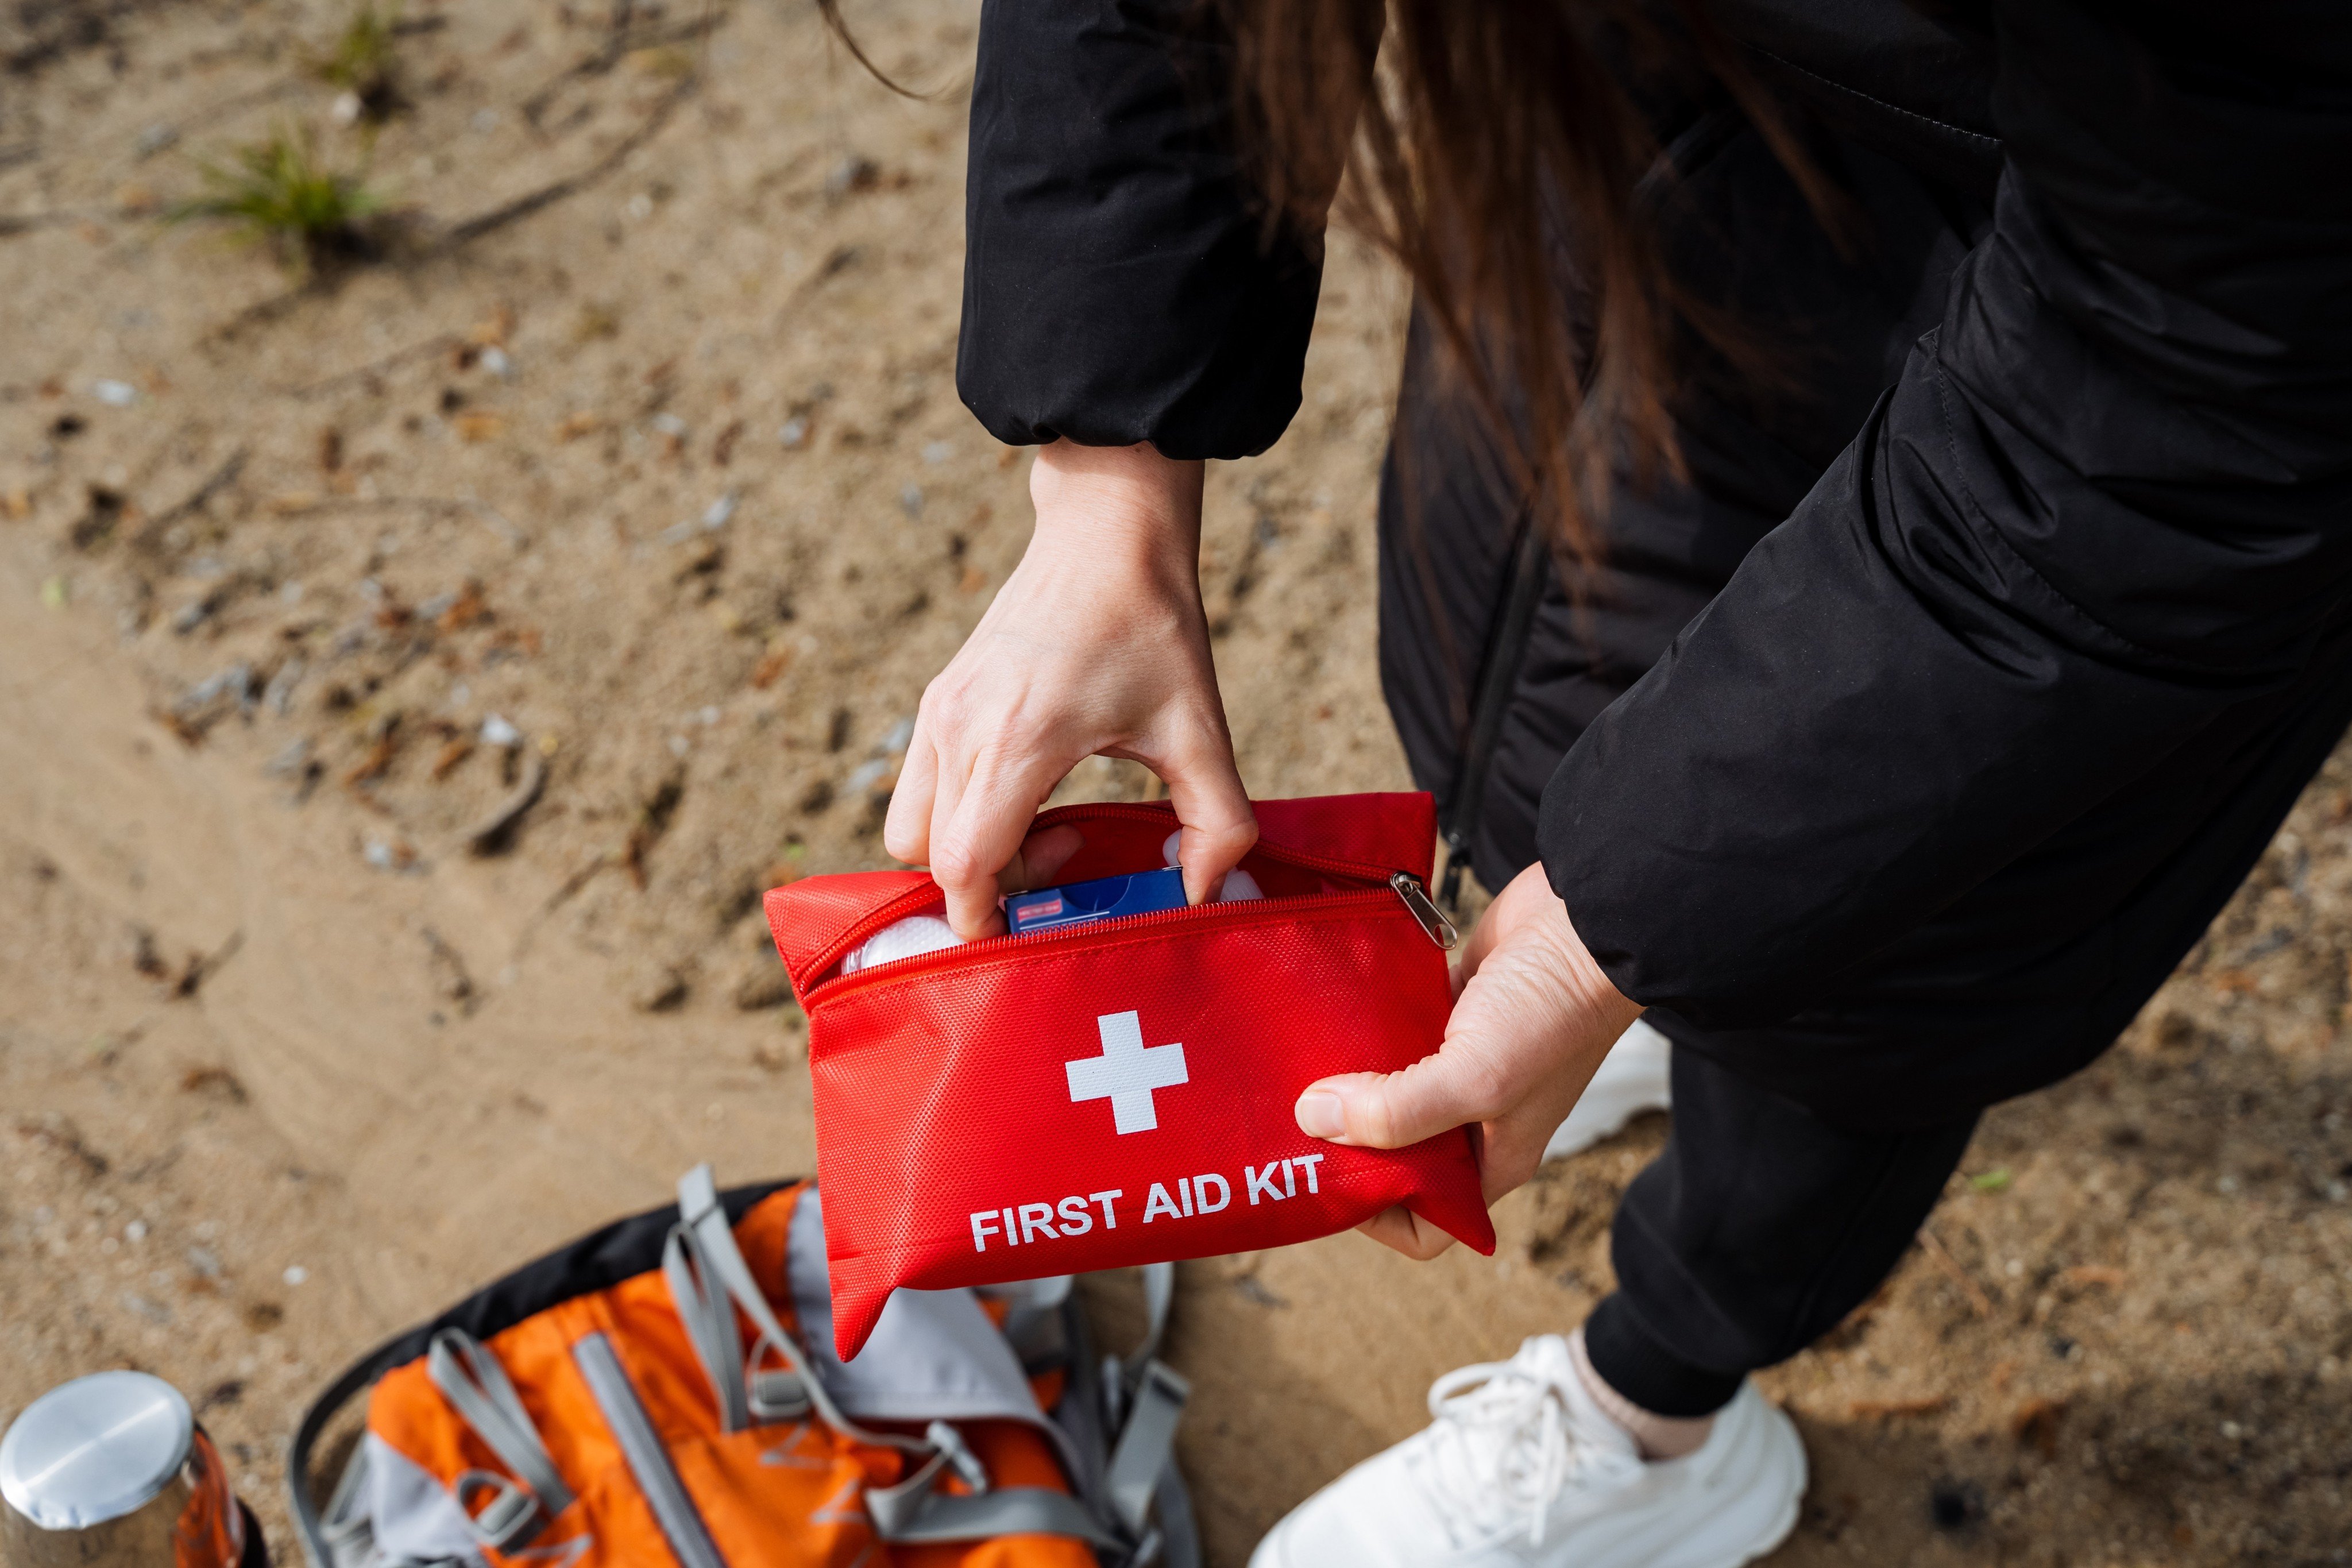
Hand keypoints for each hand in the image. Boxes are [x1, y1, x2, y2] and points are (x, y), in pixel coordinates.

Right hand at [884, 440, 1257, 937]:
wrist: (1105, 534)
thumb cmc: (1152, 627)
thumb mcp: (1201, 728)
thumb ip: (1219, 823)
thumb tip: (1203, 895)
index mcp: (1017, 742)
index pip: (961, 866)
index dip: (987, 918)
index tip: (1038, 924)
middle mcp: (959, 729)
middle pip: (929, 860)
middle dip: (989, 888)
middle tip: (1065, 859)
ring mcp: (939, 712)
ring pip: (911, 828)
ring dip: (966, 852)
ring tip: (1044, 825)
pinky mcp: (937, 700)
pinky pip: (920, 789)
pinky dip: (960, 814)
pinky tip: (1028, 790)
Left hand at [1291, 862, 1642, 1257]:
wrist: (1589, 920)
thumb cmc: (1555, 1011)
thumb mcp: (1477, 1078)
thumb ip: (1396, 1112)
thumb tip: (1313, 1121)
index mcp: (1492, 1159)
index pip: (1427, 1224)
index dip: (1375, 1213)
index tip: (1324, 1175)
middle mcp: (1473, 1118)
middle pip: (1393, 1154)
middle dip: (1343, 1141)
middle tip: (1289, 1118)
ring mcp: (1458, 1061)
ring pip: (1383, 1089)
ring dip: (1344, 1080)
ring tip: (1295, 1067)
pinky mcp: (1445, 1007)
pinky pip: (1389, 1030)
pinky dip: (1360, 1026)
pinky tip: (1326, 1014)